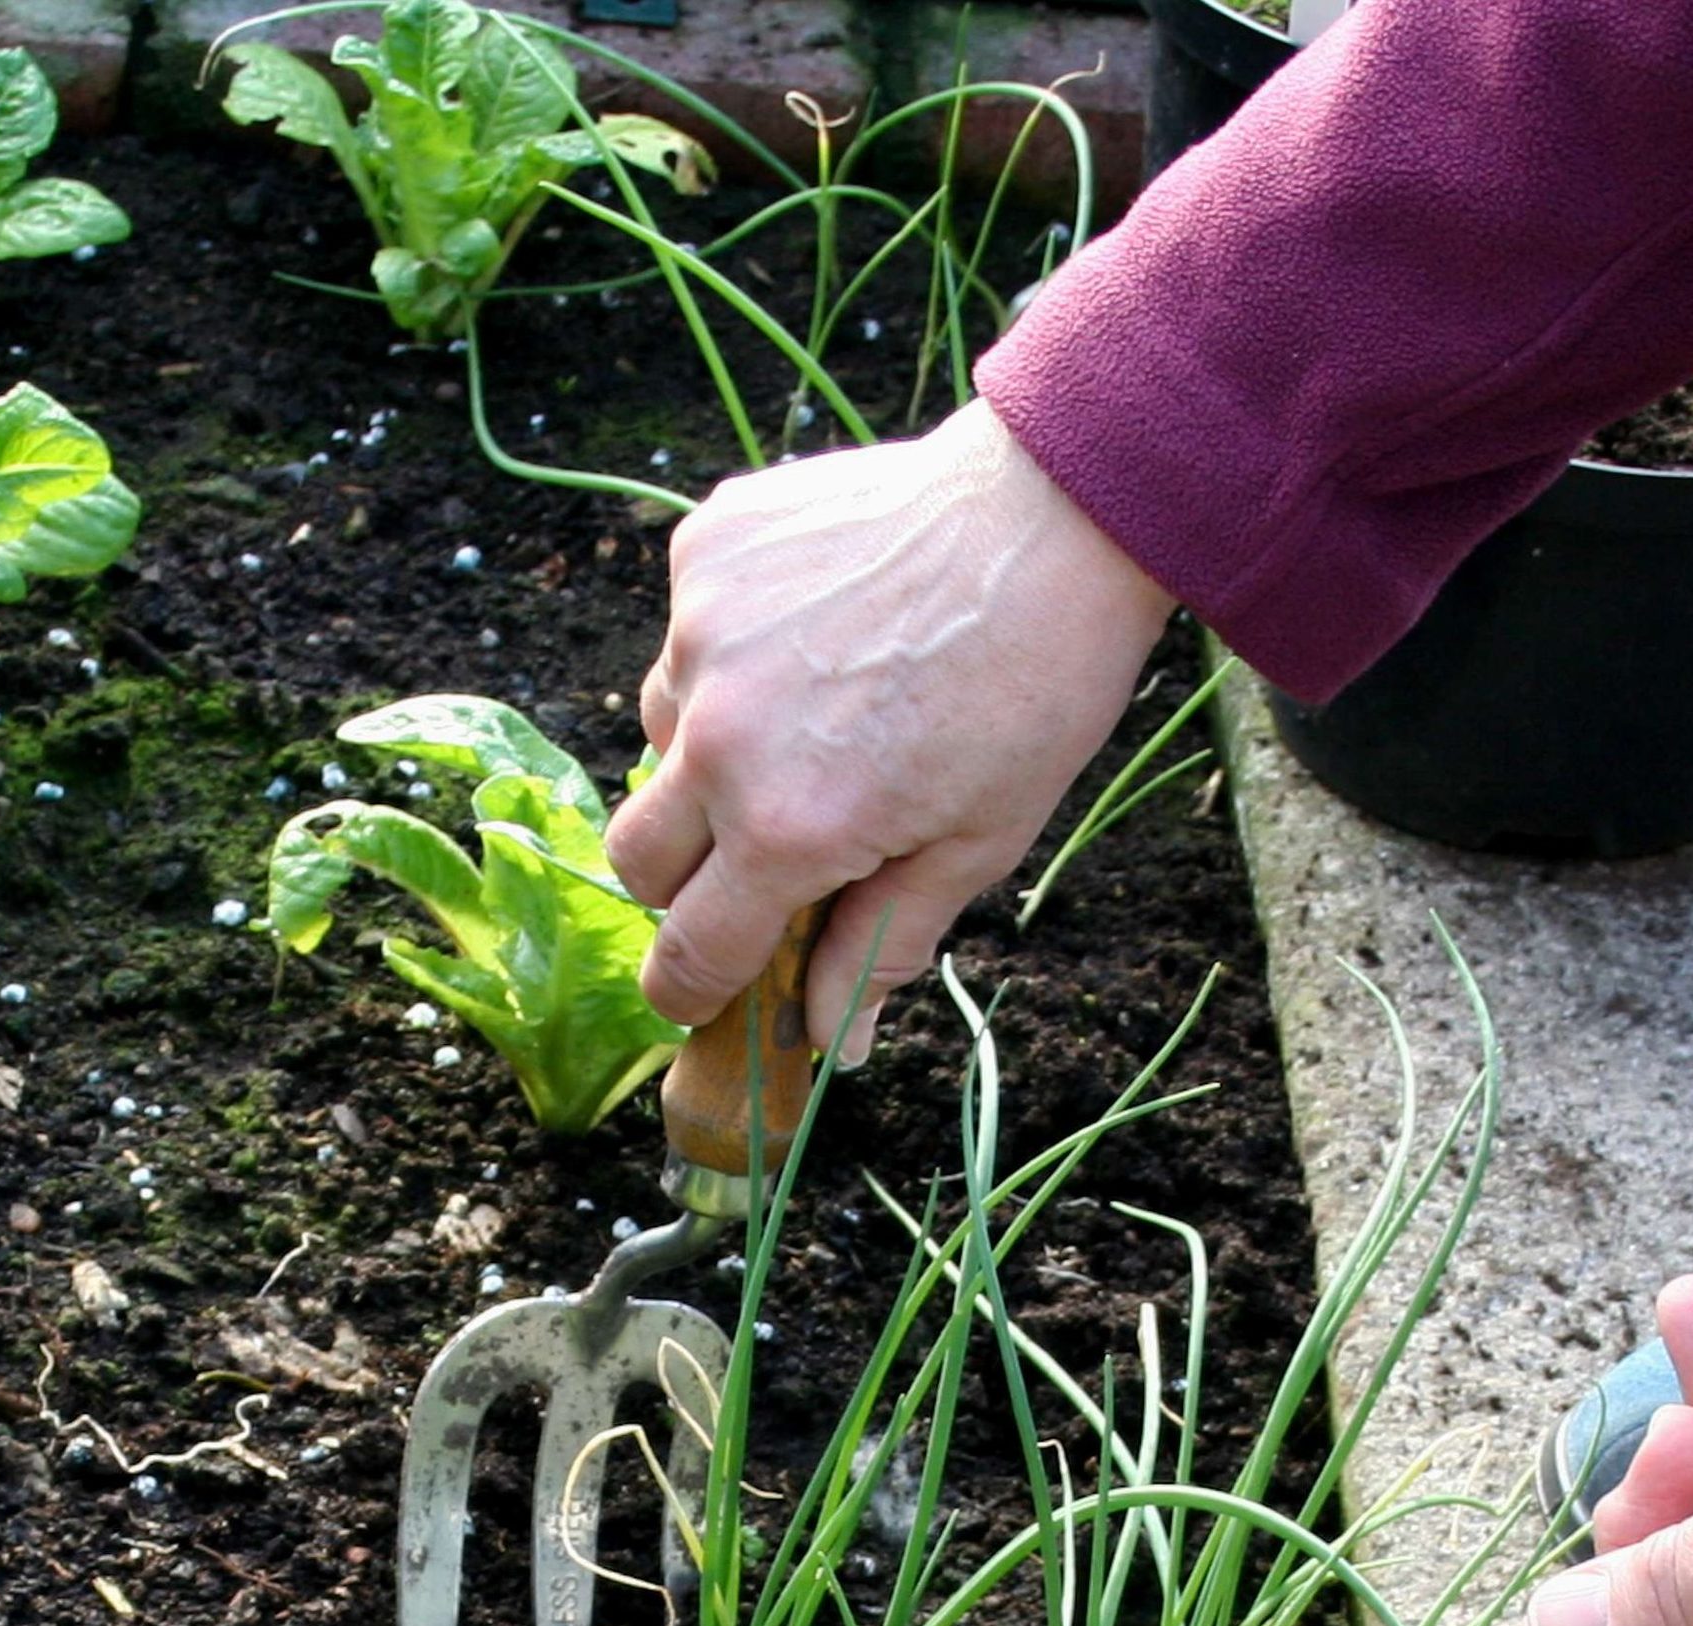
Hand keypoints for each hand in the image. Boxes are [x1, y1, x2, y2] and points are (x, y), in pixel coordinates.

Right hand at [605, 398, 1174, 1055]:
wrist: (1055, 516)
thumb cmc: (1036, 690)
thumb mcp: (976, 842)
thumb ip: (884, 942)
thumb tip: (832, 1042)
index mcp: (787, 829)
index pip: (687, 952)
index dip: (689, 989)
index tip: (700, 989)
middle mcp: (720, 737)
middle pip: (638, 856)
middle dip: (687, 878)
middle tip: (766, 850)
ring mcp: (703, 634)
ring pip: (658, 735)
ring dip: (711, 752)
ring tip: (818, 714)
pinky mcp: (706, 550)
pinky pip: (687, 634)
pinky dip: (732, 652)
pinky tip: (820, 630)